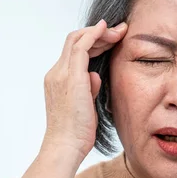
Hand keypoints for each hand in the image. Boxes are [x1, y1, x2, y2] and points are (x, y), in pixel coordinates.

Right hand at [41, 19, 127, 160]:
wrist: (65, 146)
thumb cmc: (75, 133)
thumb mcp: (85, 106)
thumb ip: (88, 88)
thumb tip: (95, 76)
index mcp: (57, 80)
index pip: (73, 52)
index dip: (92, 41)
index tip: (110, 39)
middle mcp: (56, 73)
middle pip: (74, 41)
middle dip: (98, 33)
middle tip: (119, 31)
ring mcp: (61, 74)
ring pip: (77, 40)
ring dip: (100, 33)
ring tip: (120, 32)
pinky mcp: (71, 78)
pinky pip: (82, 47)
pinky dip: (95, 35)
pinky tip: (108, 31)